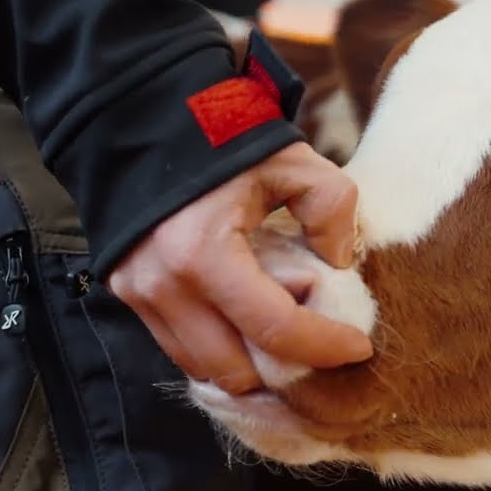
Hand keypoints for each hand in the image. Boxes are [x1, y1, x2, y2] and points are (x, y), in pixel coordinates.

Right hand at [108, 142, 373, 393]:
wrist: (145, 117)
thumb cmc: (227, 139)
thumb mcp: (296, 162)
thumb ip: (333, 209)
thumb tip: (337, 265)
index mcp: (203, 253)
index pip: (275, 329)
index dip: (325, 347)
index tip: (360, 348)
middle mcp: (163, 286)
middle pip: (236, 372)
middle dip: (284, 373)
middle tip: (322, 355)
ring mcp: (138, 295)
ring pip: (204, 371)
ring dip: (249, 369)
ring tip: (287, 346)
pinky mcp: (129, 295)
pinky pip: (181, 349)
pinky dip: (219, 352)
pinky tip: (249, 331)